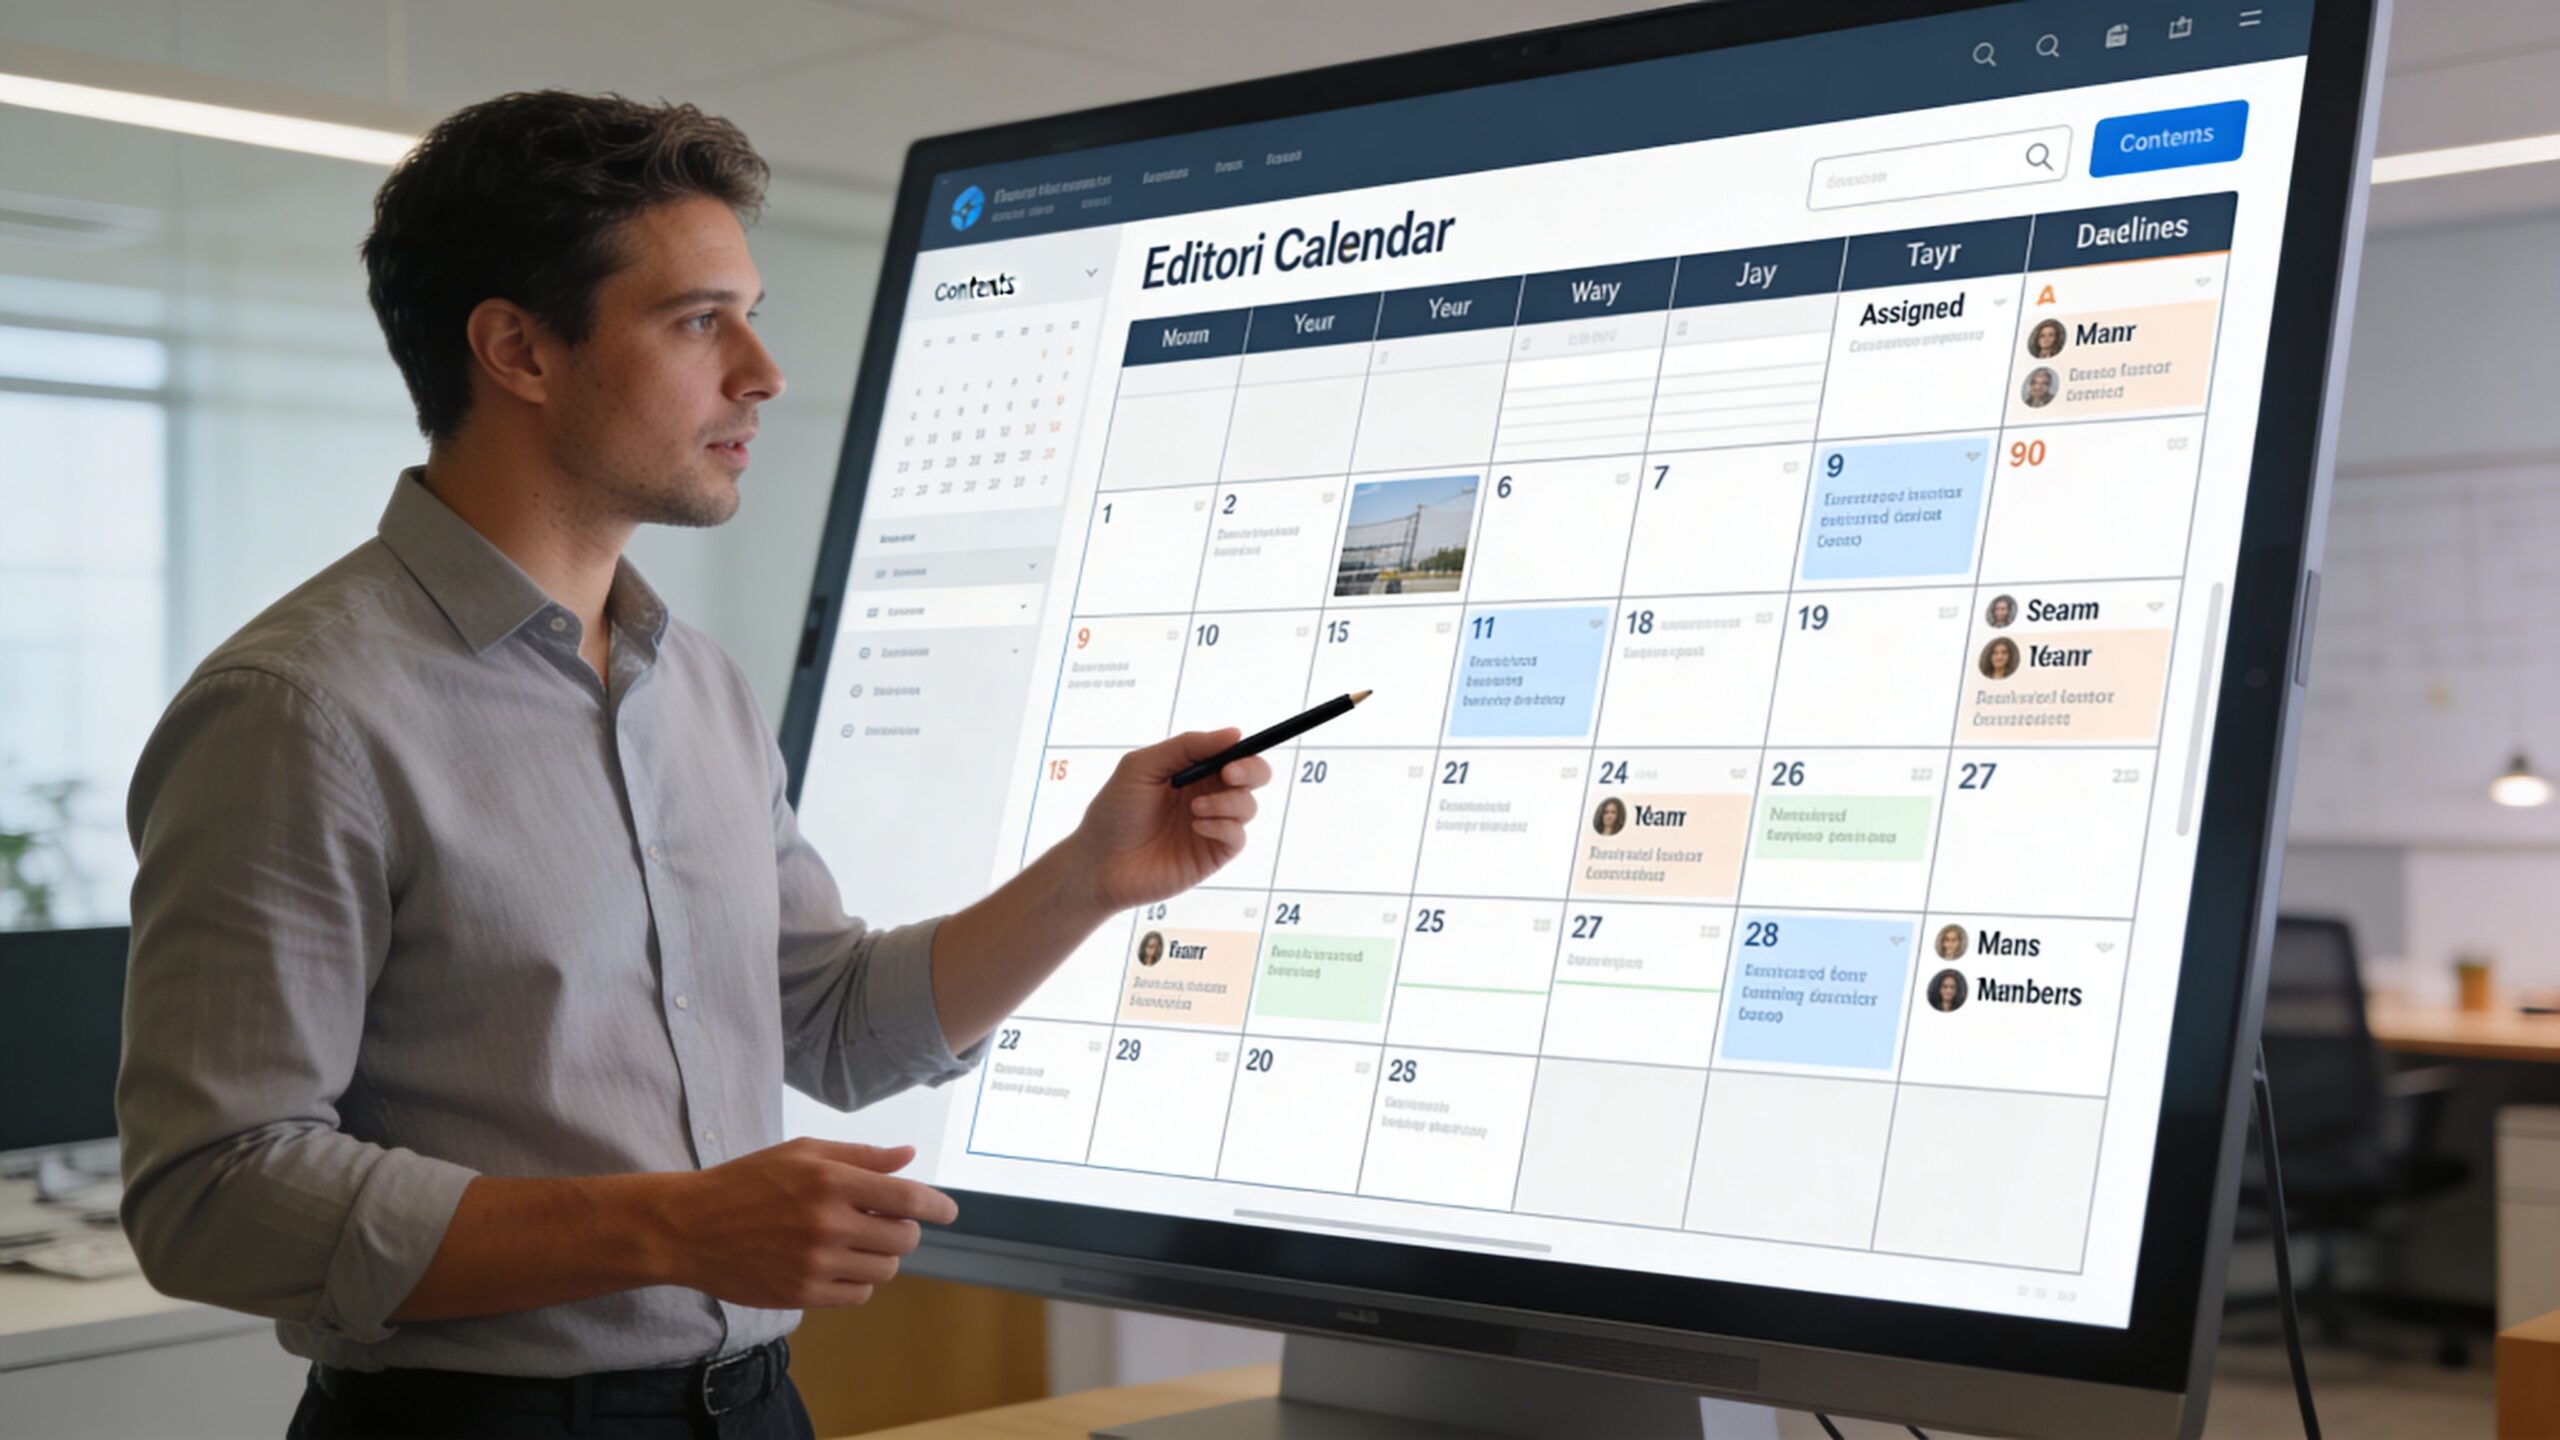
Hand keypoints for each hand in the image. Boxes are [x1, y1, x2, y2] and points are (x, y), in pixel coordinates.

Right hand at [661, 1138, 956, 1308]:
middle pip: (904, 1237)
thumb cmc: (747, 1182)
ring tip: (854, 1241)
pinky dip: (858, 1280)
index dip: (938, 1206)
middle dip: (904, 1229)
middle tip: (884, 1221)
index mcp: (831, 1181)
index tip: (949, 1211)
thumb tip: (908, 1157)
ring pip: (885, 1268)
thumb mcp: (802, 1153)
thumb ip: (859, 1156)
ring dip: (881, 1255)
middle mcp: (829, 1223)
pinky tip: (838, 1264)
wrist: (690, 1228)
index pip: (908, 1197)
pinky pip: (858, 1294)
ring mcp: (816, 1263)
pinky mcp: (802, 1295)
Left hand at [1064, 729, 1274, 913]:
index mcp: (1193, 770)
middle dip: (1251, 770)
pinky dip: (1223, 826)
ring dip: (1227, 802)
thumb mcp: (1141, 767)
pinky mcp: (1212, 855)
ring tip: (1195, 808)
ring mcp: (1212, 826)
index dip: (1242, 749)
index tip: (1233, 751)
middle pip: (1254, 776)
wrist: (1099, 864)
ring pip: (1248, 806)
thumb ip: (1186, 746)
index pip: (1233, 753)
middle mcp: (1208, 795)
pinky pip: (1237, 836)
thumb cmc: (1114, 812)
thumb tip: (1234, 733)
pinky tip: (1197, 825)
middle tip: (1229, 774)